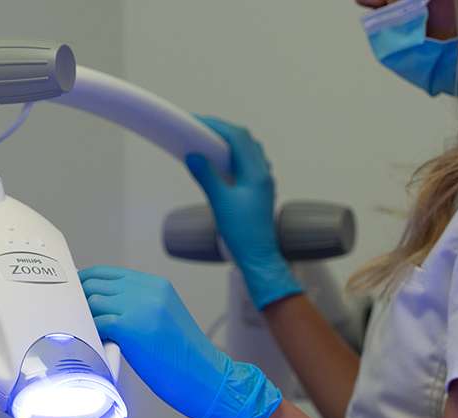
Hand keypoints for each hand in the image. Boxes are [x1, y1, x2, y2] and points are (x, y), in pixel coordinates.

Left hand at [80, 265, 282, 417]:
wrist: (208, 379)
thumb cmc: (185, 360)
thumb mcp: (163, 320)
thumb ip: (137, 308)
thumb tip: (100, 311)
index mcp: (156, 285)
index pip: (107, 273)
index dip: (83, 282)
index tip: (69, 295)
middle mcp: (148, 290)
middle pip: (95, 284)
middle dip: (75, 298)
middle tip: (61, 314)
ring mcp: (140, 306)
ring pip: (92, 301)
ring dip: (78, 316)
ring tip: (71, 331)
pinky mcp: (131, 327)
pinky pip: (96, 321)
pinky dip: (86, 332)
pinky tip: (83, 343)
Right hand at [186, 115, 301, 309]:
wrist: (258, 256)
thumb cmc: (243, 234)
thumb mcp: (220, 203)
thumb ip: (206, 176)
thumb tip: (194, 156)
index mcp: (256, 173)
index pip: (237, 137)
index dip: (217, 126)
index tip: (197, 122)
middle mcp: (263, 173)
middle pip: (245, 140)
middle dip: (222, 131)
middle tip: (200, 130)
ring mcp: (262, 182)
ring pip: (248, 151)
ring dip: (229, 143)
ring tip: (208, 143)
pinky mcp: (258, 191)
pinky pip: (248, 164)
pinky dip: (233, 156)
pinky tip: (220, 164)